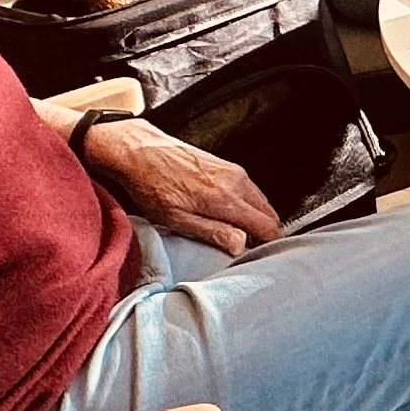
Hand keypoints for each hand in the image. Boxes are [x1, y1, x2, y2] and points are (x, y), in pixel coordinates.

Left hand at [84, 119, 279, 253]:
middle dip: (265, 234)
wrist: (140, 152)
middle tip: (249, 251)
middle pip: (270, 214)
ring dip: (257, 219)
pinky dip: (249, 206)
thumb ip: (213, 232)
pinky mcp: (227, 166)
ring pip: (261, 202)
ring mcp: (234, 171)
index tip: (259, 257)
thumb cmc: (152, 186)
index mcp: (227, 199)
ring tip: (239, 235)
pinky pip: (250, 190)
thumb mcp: (177, 219)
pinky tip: (231, 215)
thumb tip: (241, 245)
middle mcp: (237, 182)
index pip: (269, 226)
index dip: (269, 245)